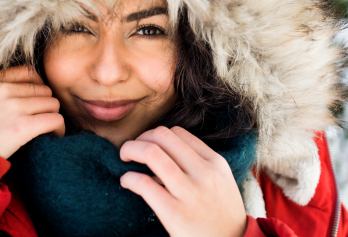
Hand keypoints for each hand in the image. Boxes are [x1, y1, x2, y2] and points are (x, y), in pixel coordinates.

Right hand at [0, 65, 64, 158]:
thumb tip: (5, 87)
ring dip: (53, 116)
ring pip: (52, 104)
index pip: (29, 72)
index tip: (37, 100)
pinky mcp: (22, 127)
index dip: (37, 86)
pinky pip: (55, 120)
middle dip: (45, 104)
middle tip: (42, 119)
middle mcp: (5, 90)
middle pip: (44, 89)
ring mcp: (15, 107)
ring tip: (49, 129)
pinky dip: (59, 128)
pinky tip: (54, 136)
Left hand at [119, 126, 246, 236]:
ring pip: (151, 153)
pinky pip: (144, 183)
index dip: (155, 135)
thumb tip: (162, 151)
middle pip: (162, 136)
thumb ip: (199, 164)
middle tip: (131, 150)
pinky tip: (127, 182)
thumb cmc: (222, 215)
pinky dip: (129, 178)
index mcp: (215, 163)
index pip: (177, 132)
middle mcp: (204, 173)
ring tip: (125, 159)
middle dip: (140, 138)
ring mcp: (190, 193)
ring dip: (130, 150)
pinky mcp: (175, 213)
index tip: (147, 145)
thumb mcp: (221, 182)